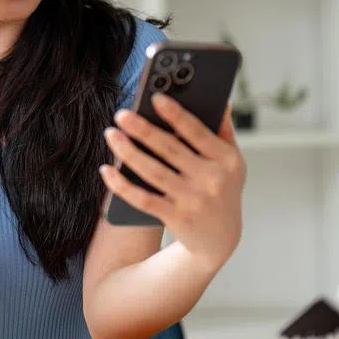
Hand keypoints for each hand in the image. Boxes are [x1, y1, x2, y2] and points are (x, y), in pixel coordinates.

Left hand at [99, 94, 245, 272]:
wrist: (219, 240)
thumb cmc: (221, 189)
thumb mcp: (232, 162)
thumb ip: (223, 130)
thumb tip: (219, 99)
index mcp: (227, 160)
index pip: (198, 132)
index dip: (176, 114)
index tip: (155, 98)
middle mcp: (212, 180)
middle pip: (170, 150)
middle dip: (143, 130)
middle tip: (121, 114)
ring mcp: (193, 201)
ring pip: (153, 172)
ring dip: (128, 153)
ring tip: (110, 134)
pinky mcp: (175, 218)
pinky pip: (143, 199)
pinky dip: (122, 185)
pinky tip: (106, 170)